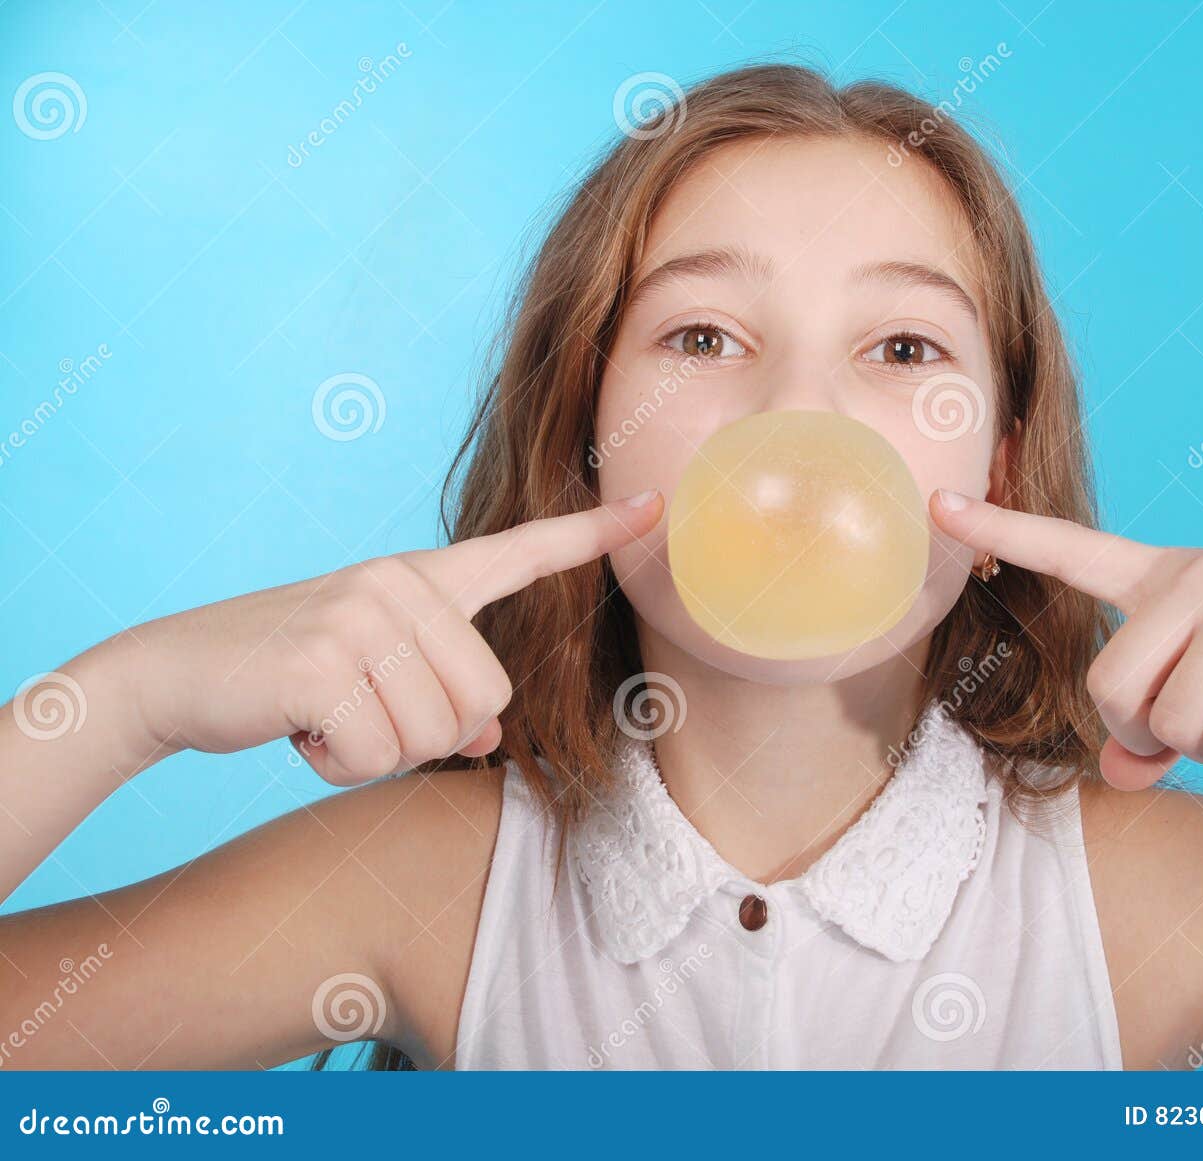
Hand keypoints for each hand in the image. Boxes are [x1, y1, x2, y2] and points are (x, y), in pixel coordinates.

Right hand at [121, 490, 662, 784]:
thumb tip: (489, 744)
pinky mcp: (325, 660)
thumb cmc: (288, 677)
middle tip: (361, 714)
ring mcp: (363, 615)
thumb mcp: (374, 678)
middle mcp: (400, 583)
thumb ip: (440, 697)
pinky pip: (380, 753)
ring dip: (379, 752)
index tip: (657, 506)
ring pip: (436, 734)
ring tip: (326, 715)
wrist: (173, 673)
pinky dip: (340, 765)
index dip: (593, 534)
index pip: (522, 551)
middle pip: (488, 701)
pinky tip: (301, 730)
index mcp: (420, 578)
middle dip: (429, 734)